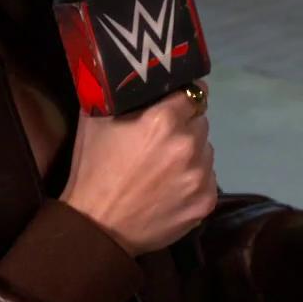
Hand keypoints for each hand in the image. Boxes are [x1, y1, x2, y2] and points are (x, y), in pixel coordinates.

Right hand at [61, 82, 216, 255]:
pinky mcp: (206, 201)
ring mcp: (200, 175)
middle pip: (200, 123)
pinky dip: (194, 182)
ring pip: (206, 151)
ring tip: (164, 170)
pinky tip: (171, 190)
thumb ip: (120, 94)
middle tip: (161, 143)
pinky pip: (209, 179)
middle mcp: (188, 144)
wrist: (97, 226)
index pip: (194, 93)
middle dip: (185, 128)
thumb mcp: (96, 120)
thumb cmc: (93, 169)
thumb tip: (133, 75)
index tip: (176, 105)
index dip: (184, 98)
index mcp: (164, 119)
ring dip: (191, 155)